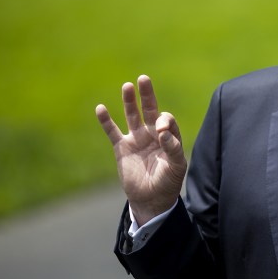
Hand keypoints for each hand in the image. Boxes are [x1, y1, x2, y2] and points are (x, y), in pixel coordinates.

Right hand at [95, 75, 186, 224]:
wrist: (151, 199)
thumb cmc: (168, 182)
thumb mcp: (176, 166)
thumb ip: (173, 148)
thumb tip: (163, 132)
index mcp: (169, 136)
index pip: (166, 119)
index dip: (163, 121)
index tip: (160, 131)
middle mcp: (152, 134)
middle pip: (149, 110)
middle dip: (147, 95)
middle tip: (143, 79)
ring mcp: (136, 139)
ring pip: (132, 116)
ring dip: (129, 101)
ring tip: (127, 86)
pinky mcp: (122, 148)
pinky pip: (112, 132)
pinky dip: (106, 121)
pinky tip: (101, 108)